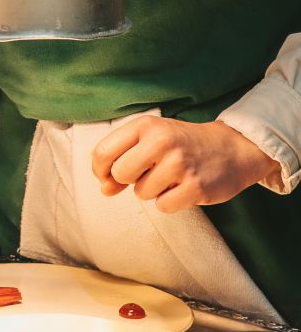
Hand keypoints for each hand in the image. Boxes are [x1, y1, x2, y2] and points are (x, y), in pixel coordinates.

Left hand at [91, 116, 278, 212]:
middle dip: (128, 181)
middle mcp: (161, 141)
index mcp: (145, 125)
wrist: (232, 148)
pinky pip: (163, 206)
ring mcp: (180, 164)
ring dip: (152, 191)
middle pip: (120, 174)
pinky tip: (182, 188)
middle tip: (147, 174)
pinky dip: (169, 202)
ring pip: (142, 193)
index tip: (106, 178)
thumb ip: (123, 160)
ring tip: (171, 177)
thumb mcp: (151, 141)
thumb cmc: (182, 144)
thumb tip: (103, 189)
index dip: (100, 170)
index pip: (103, 151)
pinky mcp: (195, 186)